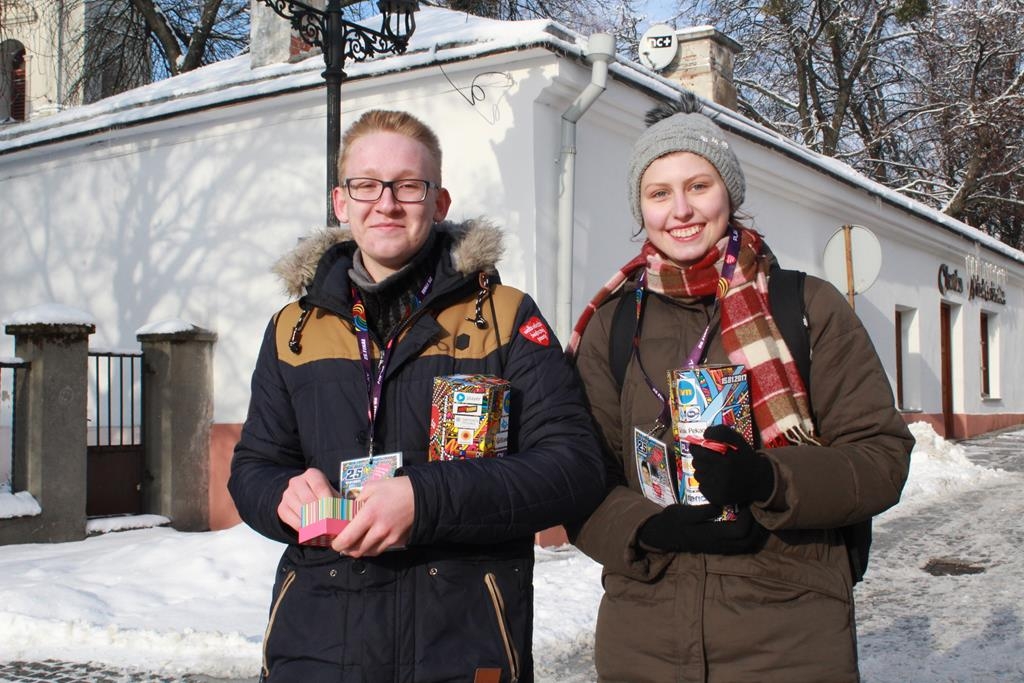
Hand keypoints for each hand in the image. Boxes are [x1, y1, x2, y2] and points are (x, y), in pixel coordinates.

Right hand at [277, 468, 338, 532]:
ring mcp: (287, 495)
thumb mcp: (331, 493)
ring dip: (314, 523)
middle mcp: (297, 481)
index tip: (335, 513)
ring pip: (301, 512)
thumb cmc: (323, 495)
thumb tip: (348, 515)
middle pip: (309, 500)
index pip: (320, 486)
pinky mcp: (281, 508)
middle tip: (331, 525)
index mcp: (312, 474)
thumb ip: (339, 501)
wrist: (302, 495)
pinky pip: (294, 521)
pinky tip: (314, 532)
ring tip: (325, 531)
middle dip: (321, 514)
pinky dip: (305, 529)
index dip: (328, 500)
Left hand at [332, 476, 414, 557]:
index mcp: (368, 515)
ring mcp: (388, 537)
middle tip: (341, 544)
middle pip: (355, 550)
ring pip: (367, 553)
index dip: (337, 544)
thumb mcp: (372, 487)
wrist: (420, 496)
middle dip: (345, 549)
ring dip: (357, 551)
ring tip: (353, 544)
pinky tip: (367, 542)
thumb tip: (347, 510)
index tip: (333, 541)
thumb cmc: (395, 489)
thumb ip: (357, 500)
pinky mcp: (396, 541)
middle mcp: (378, 530)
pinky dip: (370, 549)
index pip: (347, 539)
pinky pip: (378, 550)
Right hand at [637, 504, 765, 554]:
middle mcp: (719, 544)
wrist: (663, 535)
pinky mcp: (718, 547)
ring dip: (754, 531)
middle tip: (753, 508)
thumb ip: (701, 511)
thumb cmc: (672, 521)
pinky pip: (740, 546)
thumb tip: (720, 505)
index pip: (740, 531)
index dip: (748, 517)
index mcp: (712, 535)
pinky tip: (743, 523)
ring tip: (751, 515)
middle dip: (756, 525)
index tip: (745, 502)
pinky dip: (747, 535)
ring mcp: (719, 548)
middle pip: (749, 540)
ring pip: (746, 545)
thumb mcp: (682, 513)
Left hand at [691, 425, 774, 505]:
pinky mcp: (717, 498)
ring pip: (697, 475)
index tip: (698, 446)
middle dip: (699, 459)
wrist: (758, 480)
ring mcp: (719, 488)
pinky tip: (716, 481)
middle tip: (708, 458)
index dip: (695, 447)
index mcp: (726, 459)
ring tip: (714, 470)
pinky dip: (706, 484)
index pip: (698, 451)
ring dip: (702, 471)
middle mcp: (722, 475)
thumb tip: (704, 435)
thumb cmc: (744, 456)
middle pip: (696, 463)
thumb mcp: (737, 439)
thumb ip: (720, 432)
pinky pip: (701, 488)